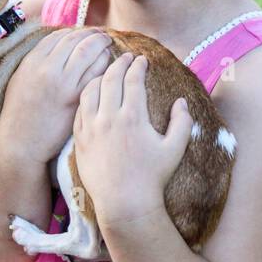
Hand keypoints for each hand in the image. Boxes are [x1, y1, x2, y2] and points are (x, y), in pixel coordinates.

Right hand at [0, 29, 114, 165]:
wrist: (21, 142)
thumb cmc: (21, 113)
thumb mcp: (21, 80)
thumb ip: (37, 62)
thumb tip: (58, 46)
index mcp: (32, 62)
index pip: (59, 36)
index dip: (75, 32)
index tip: (84, 34)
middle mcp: (46, 69)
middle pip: (76, 40)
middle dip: (92, 34)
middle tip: (102, 36)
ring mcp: (62, 83)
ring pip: (89, 52)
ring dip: (101, 45)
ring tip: (107, 46)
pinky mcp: (75, 98)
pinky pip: (96, 73)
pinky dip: (104, 64)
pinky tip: (109, 66)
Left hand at [72, 53, 193, 228]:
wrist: (124, 203)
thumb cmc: (152, 178)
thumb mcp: (175, 149)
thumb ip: (182, 122)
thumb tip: (180, 101)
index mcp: (133, 117)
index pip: (133, 80)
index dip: (138, 66)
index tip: (142, 59)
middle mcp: (109, 118)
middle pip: (110, 79)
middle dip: (119, 64)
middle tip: (126, 57)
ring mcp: (91, 128)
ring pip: (90, 91)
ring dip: (100, 76)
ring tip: (107, 71)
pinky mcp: (79, 139)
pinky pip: (79, 109)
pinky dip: (86, 95)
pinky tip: (92, 93)